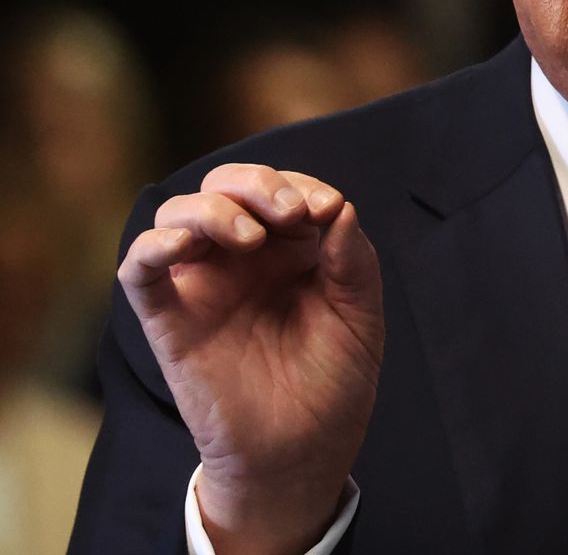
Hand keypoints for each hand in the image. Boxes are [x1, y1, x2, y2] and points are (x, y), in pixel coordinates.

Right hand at [119, 164, 383, 554]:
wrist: (303, 451)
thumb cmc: (334, 382)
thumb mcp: (360, 314)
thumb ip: (352, 259)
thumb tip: (338, 206)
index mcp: (291, 249)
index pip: (281, 190)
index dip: (300, 187)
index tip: (327, 210)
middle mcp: (242, 258)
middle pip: (225, 187)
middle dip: (256, 184)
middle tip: (289, 213)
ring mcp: (203, 284)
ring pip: (178, 214)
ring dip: (211, 209)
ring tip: (249, 237)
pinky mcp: (169, 319)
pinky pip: (139, 269)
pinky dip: (152, 245)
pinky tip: (183, 245)